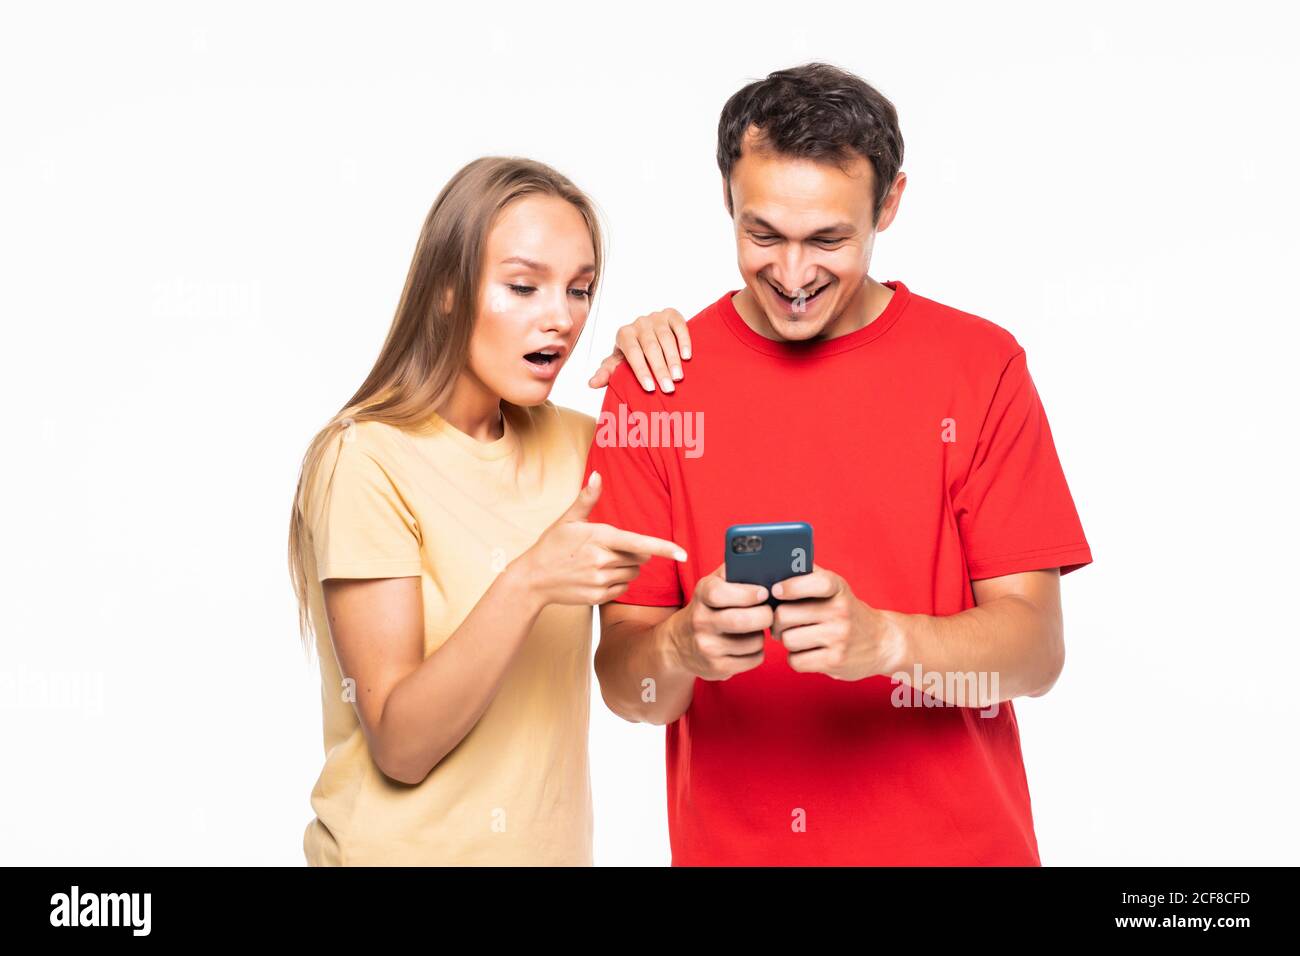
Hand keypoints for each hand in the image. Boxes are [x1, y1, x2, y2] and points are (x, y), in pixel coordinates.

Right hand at [515, 471, 686, 606]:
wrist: (532, 579)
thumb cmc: (552, 546)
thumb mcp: (568, 519)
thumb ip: (587, 498)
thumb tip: (598, 475)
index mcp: (600, 538)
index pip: (639, 543)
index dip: (664, 548)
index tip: (683, 553)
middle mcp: (603, 561)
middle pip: (640, 558)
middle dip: (634, 552)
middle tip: (609, 548)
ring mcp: (601, 581)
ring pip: (634, 574)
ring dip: (626, 567)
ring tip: (600, 562)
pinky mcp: (599, 597)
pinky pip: (623, 588)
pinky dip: (617, 582)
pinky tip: (597, 577)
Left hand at [588, 307, 690, 392]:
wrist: (649, 333)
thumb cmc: (634, 352)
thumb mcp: (620, 362)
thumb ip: (607, 372)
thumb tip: (592, 384)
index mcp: (624, 334)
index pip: (632, 352)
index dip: (641, 370)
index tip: (649, 388)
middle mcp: (639, 323)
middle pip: (650, 347)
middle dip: (659, 369)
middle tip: (668, 388)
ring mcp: (656, 317)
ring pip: (665, 338)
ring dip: (673, 359)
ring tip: (678, 377)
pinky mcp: (671, 314)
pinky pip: (679, 325)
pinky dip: (684, 340)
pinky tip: (687, 356)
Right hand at [667, 563, 769, 680]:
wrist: (678, 643)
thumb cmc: (708, 606)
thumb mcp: (713, 583)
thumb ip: (735, 569)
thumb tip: (766, 558)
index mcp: (702, 595)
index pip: (720, 593)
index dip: (747, 593)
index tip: (764, 592)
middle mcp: (701, 621)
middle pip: (742, 621)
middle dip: (764, 616)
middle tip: (768, 612)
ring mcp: (707, 647)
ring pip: (753, 641)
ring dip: (762, 634)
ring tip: (755, 628)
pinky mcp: (716, 668)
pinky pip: (753, 659)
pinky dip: (758, 652)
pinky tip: (749, 644)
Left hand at [770, 564, 901, 680]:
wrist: (882, 643)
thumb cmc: (847, 612)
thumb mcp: (836, 589)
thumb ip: (809, 575)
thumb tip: (775, 567)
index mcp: (838, 588)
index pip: (816, 582)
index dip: (792, 586)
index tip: (776, 590)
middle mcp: (840, 611)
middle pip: (785, 615)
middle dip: (777, 621)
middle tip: (782, 623)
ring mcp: (839, 637)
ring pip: (788, 640)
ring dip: (787, 641)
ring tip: (798, 637)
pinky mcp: (835, 661)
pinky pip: (795, 661)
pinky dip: (796, 659)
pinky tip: (807, 652)